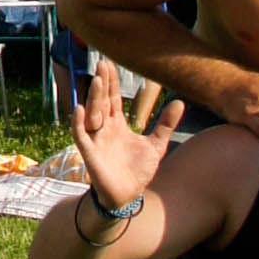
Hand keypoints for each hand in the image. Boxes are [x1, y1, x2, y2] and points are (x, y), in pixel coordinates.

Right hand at [70, 58, 185, 210]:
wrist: (129, 196)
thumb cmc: (138, 170)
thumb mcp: (156, 145)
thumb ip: (166, 124)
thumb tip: (180, 101)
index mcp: (117, 124)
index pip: (112, 98)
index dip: (110, 82)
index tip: (109, 63)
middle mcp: (104, 129)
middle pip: (101, 101)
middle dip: (101, 83)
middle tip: (102, 63)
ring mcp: (96, 140)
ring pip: (92, 114)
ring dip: (93, 98)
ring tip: (97, 81)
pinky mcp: (90, 154)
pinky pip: (81, 136)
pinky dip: (78, 123)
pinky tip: (80, 110)